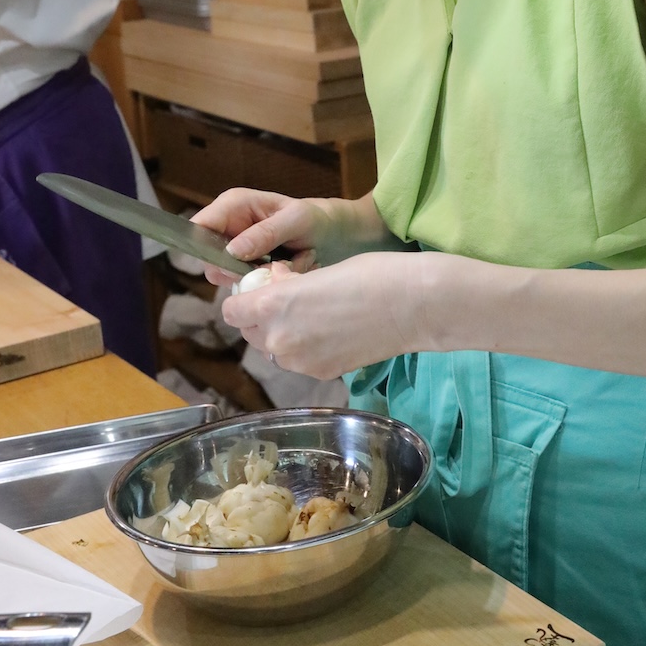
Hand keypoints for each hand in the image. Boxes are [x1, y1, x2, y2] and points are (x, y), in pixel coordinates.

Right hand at [190, 189, 337, 286]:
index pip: (198, 227)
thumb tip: (233, 251)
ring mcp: (234, 250)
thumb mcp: (295, 220)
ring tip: (286, 266)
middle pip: (208, 259)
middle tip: (272, 268)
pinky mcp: (244, 268)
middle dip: (239, 270)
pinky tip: (285, 273)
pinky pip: (243, 285)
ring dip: (257, 278)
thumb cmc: (312, 218)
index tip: (235, 266)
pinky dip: (265, 284)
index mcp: (233, 205)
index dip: (206, 249)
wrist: (328, 233)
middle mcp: (228, 227)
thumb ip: (265, 233)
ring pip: (226, 276)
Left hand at [220, 252, 427, 379]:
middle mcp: (279, 340)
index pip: (232, 311)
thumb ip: (287, 287)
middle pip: (250, 331)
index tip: (263, 287)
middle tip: (293, 296)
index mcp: (272, 307)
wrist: (413, 305)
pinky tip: (332, 329)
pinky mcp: (322, 374)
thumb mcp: (317, 271)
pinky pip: (299, 360)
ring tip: (316, 313)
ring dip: (284, 332)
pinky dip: (307, 346)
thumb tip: (275, 288)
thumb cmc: (370, 274)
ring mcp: (301, 362)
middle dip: (263, 315)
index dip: (244, 298)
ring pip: (274, 348)